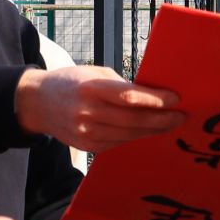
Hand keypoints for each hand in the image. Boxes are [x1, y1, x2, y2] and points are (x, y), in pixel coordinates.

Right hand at [14, 65, 182, 151]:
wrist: (38, 103)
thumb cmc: (71, 82)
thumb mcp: (95, 73)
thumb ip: (121, 86)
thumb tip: (153, 97)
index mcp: (91, 88)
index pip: (129, 97)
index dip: (156, 100)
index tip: (176, 99)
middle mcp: (88, 113)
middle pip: (133, 120)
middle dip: (162, 119)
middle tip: (181, 116)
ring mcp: (87, 133)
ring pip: (129, 134)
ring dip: (153, 130)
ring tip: (170, 124)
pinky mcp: (87, 146)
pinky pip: (118, 142)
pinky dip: (135, 136)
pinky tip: (148, 131)